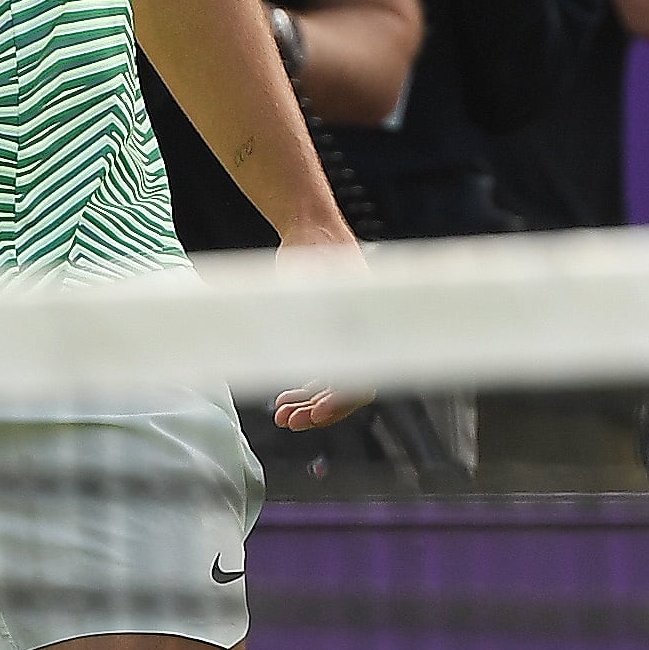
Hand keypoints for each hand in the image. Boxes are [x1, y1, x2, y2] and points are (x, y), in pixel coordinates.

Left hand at [272, 220, 373, 430]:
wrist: (310, 227)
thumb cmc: (315, 253)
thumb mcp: (312, 291)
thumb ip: (314, 330)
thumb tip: (317, 373)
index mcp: (366, 326)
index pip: (362, 379)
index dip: (340, 402)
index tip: (316, 414)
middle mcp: (363, 334)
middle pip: (349, 387)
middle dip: (319, 409)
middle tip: (291, 421)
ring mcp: (349, 335)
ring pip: (335, 382)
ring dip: (309, 402)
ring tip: (282, 415)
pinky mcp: (332, 333)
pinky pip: (325, 369)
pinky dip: (306, 386)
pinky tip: (285, 399)